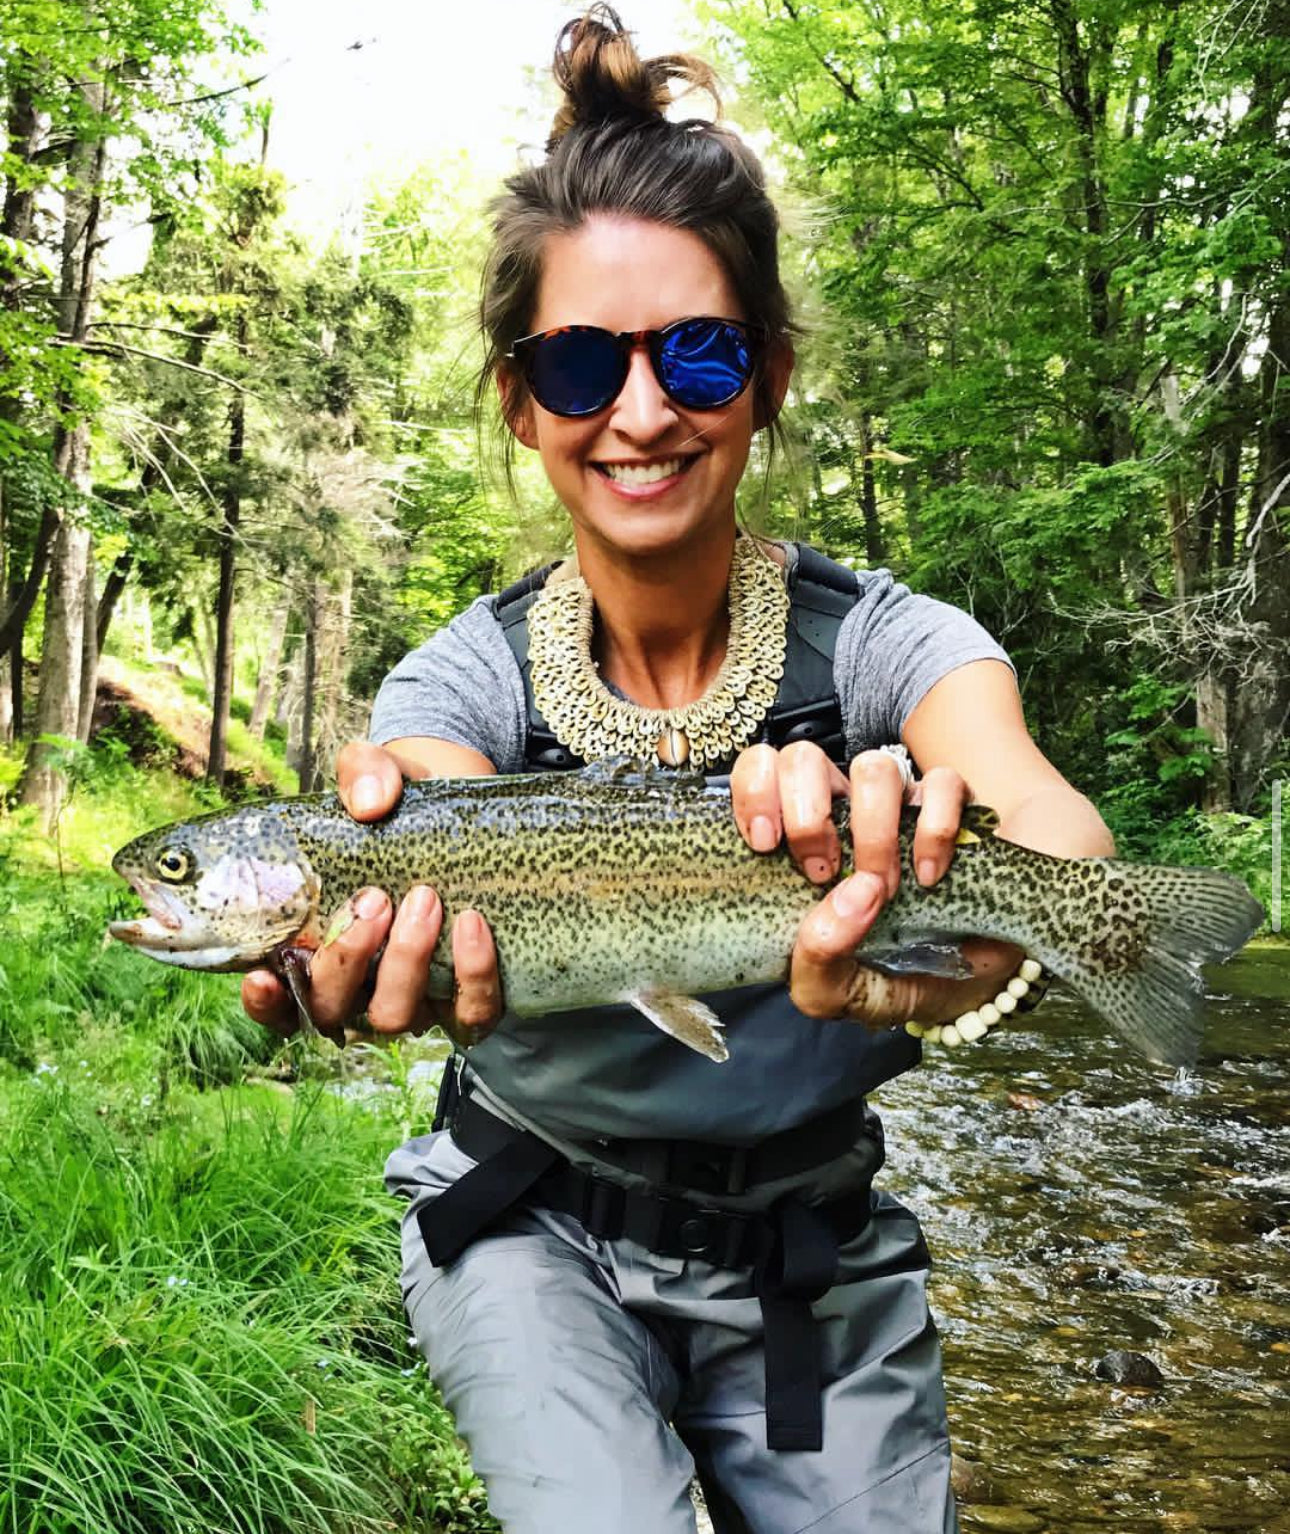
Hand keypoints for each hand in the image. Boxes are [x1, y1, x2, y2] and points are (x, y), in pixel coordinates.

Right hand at [241, 740, 503, 1045]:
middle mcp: (358, 989)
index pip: (278, 1002)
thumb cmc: (402, 808)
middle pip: (333, 1011)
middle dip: (348, 958)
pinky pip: (470, 1014)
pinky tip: (473, 926)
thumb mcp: (377, 777)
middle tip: (375, 899)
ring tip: (426, 899)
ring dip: (406, 963)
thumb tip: (370, 803)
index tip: (262, 974)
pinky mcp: (469, 999)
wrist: (469, 817)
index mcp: (315, 950)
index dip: (265, 1003)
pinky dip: (472, 976)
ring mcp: (414, 1001)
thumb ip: (363, 774)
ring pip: (395, 1018)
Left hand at [730, 742, 1020, 1028]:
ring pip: (873, 767)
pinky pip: (941, 783)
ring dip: (872, 830)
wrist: (973, 987)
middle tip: (822, 873)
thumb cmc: (890, 979)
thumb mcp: (839, 994)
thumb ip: (819, 964)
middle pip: (804, 757)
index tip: (765, 843)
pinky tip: (930, 876)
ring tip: (882, 888)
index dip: (754, 790)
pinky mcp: (956, 807)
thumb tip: (849, 897)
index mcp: (798, 840)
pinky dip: (934, 829)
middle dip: (808, 816)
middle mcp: (844, 813)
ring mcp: (900, 806)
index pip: (760, 770)